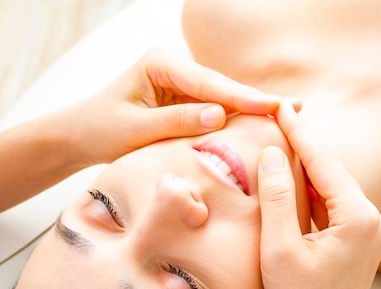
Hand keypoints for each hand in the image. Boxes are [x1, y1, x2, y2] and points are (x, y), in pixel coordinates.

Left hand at [63, 47, 299, 165]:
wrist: (82, 135)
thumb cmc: (102, 130)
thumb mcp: (135, 131)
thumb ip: (177, 123)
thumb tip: (219, 116)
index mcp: (161, 62)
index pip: (209, 83)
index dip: (243, 98)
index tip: (274, 107)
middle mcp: (175, 65)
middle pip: (223, 86)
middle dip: (258, 100)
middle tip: (298, 108)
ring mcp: (183, 81)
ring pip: (225, 96)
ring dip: (253, 108)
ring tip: (291, 114)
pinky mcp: (186, 98)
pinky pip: (217, 108)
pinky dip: (239, 117)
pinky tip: (266, 120)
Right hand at [258, 103, 380, 288]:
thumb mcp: (280, 248)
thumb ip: (277, 197)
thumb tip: (272, 155)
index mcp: (358, 218)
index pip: (323, 163)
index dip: (299, 134)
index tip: (282, 108)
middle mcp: (373, 220)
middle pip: (331, 172)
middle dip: (304, 147)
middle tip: (279, 119)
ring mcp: (371, 231)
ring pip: (333, 188)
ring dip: (307, 169)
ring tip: (282, 143)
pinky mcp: (362, 242)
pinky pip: (335, 206)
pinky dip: (314, 192)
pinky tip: (295, 181)